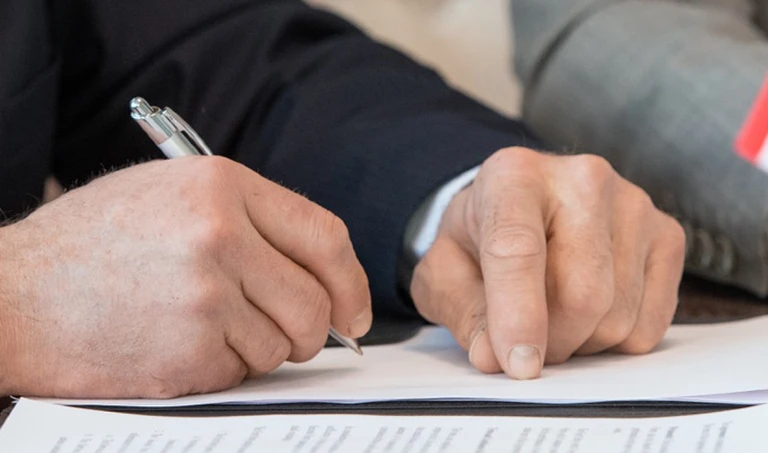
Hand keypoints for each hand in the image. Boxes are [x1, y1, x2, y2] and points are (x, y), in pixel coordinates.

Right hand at [0, 156, 370, 397]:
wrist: (12, 294)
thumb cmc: (91, 244)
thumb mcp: (171, 194)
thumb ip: (249, 219)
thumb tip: (319, 268)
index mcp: (222, 185)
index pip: (326, 236)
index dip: (351, 281)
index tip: (354, 311)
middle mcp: (220, 233)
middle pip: (315, 302)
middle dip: (313, 331)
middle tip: (296, 336)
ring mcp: (205, 294)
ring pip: (282, 344)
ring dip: (260, 348)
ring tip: (208, 328)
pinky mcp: (188, 348)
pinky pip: (242, 370)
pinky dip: (225, 367)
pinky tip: (180, 344)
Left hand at [410, 147, 684, 378]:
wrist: (523, 205)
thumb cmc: (480, 238)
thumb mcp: (445, 271)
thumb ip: (463, 312)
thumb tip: (493, 358)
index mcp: (513, 177)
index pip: (518, 251)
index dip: (517, 315)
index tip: (517, 366)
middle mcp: (583, 179)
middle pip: (580, 295)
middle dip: (551, 342)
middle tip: (525, 344)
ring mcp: (633, 204)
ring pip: (616, 316)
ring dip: (580, 343)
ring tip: (554, 317)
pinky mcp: (667, 235)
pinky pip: (650, 324)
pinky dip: (615, 341)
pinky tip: (590, 313)